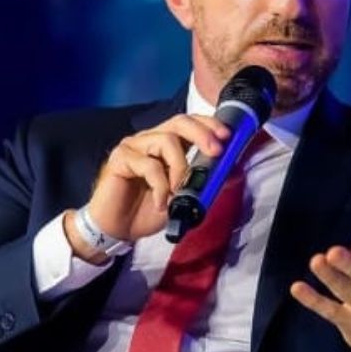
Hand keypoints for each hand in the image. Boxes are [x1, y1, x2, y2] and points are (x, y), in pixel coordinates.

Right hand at [73, 114, 229, 249]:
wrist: (118, 229)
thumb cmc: (148, 210)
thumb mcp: (185, 197)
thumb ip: (204, 182)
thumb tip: (233, 171)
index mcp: (166, 143)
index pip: (190, 123)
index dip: (209, 124)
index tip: (227, 136)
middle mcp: (150, 138)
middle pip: (179, 122)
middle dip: (202, 134)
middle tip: (216, 151)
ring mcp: (134, 146)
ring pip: (166, 140)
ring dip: (180, 167)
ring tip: (179, 192)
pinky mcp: (120, 158)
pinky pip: (148, 164)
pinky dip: (160, 186)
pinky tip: (160, 203)